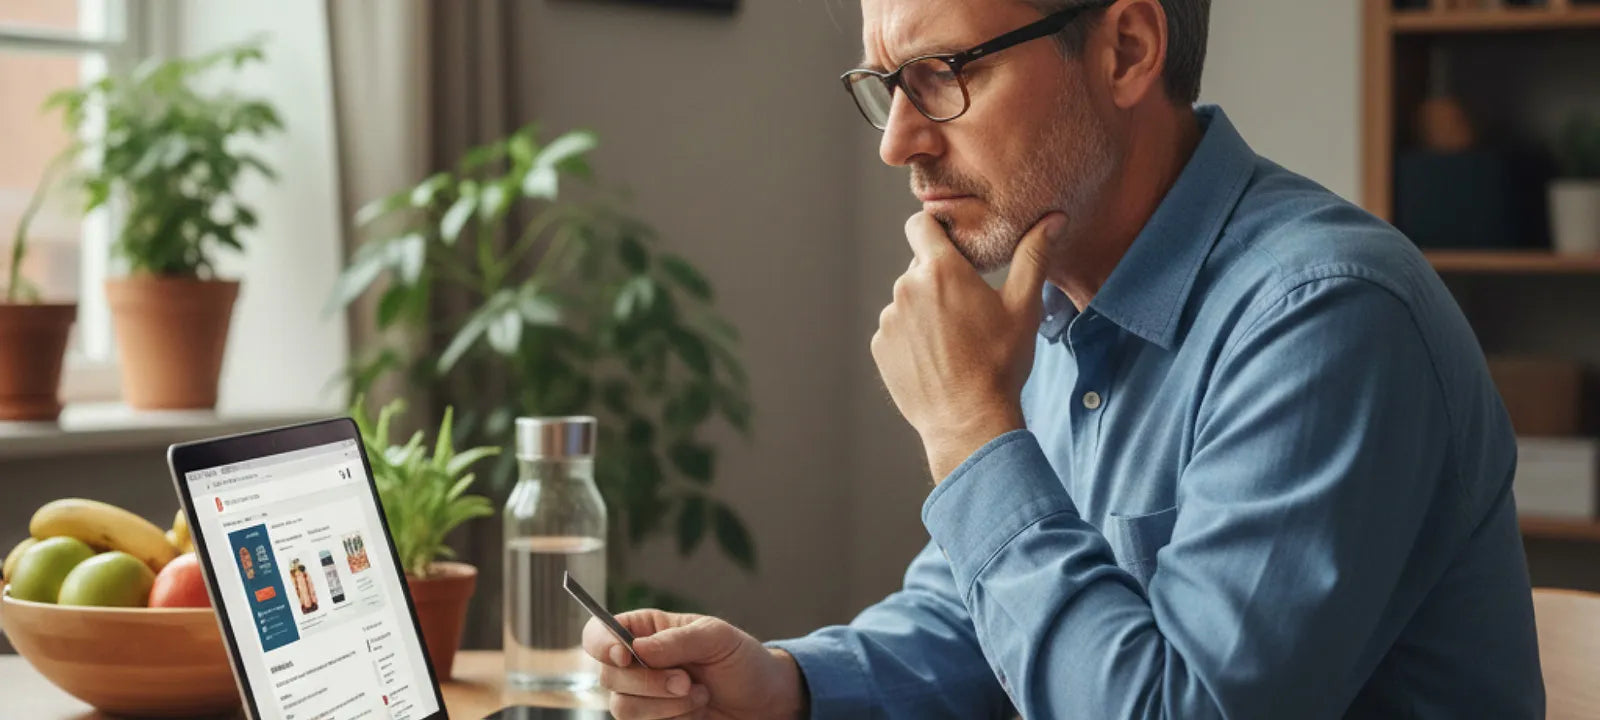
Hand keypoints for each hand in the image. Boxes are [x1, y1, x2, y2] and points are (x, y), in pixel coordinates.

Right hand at [582, 609, 806, 719]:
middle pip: (607, 675)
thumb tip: (638, 648)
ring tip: (700, 696)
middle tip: (687, 682)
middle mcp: (636, 665)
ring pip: (623, 708)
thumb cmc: (741, 660)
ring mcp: (641, 698)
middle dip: (649, 683)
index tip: (625, 655)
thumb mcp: (717, 638)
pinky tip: (697, 713)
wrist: (764, 702)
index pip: (598, 633)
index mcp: (645, 631)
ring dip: (666, 706)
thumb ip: (678, 640)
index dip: (602, 644)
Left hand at [871, 212, 1065, 480]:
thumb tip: (1054, 218)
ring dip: (925, 310)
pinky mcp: (880, 346)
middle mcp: (906, 287)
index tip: (953, 245)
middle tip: (968, 309)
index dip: (935, 229)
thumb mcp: (1023, 307)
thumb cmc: (1000, 363)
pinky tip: (937, 359)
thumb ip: (1034, 256)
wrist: (969, 421)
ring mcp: (889, 318)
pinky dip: (912, 337)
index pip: (919, 223)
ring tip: (955, 341)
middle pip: (919, 266)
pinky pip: (896, 329)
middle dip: (940, 278)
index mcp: (940, 269)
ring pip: (907, 300)